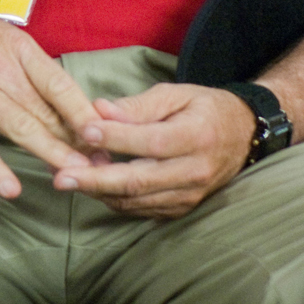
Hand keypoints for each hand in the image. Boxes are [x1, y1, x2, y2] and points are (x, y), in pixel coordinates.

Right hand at [0, 0, 101, 198]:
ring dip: (53, 155)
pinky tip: (12, 189)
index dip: (84, 112)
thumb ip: (25, 67)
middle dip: (77, 141)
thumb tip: (59, 100)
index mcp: (18, 48)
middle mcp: (1, 69)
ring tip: (78, 177)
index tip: (107, 134)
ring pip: (23, 129)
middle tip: (104, 164)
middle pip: (47, 111)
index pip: (61, 84)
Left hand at [53, 83, 255, 218]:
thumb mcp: (176, 94)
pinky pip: (142, 210)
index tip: (84, 131)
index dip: (116, 138)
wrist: (242, 136)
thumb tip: (100, 111)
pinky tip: (93, 184)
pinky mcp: (182, 210)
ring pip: (136, 201)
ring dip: (100, 191)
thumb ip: (138, 105)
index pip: (151, 141)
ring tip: (69, 177)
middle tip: (61, 178)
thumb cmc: (204, 108)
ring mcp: (189, 196)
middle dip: (95, 181)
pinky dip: (114, 199)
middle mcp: (195, 172)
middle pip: (139, 182)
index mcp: (197, 136)